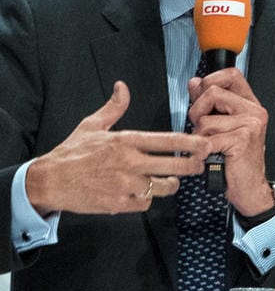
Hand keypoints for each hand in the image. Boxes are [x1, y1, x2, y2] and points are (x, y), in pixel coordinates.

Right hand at [25, 81, 207, 214]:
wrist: (50, 181)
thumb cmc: (72, 152)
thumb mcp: (91, 125)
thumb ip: (113, 108)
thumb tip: (122, 87)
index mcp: (125, 142)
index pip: (167, 141)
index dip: (191, 144)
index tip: (207, 144)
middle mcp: (130, 163)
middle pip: (175, 166)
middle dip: (193, 166)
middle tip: (199, 165)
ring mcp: (127, 185)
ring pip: (165, 187)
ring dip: (170, 184)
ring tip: (168, 179)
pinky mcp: (122, 203)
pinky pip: (147, 203)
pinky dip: (147, 199)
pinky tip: (141, 192)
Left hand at [188, 67, 273, 215]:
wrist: (250, 187)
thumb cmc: (236, 159)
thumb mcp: (223, 126)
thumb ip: (209, 102)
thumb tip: (195, 82)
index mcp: (251, 105)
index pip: (231, 74)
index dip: (211, 80)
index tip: (204, 96)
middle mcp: (254, 112)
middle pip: (212, 92)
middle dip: (197, 111)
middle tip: (203, 128)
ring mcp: (250, 125)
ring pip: (205, 119)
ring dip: (200, 135)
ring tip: (211, 146)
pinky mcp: (242, 139)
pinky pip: (207, 138)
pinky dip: (203, 150)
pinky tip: (212, 156)